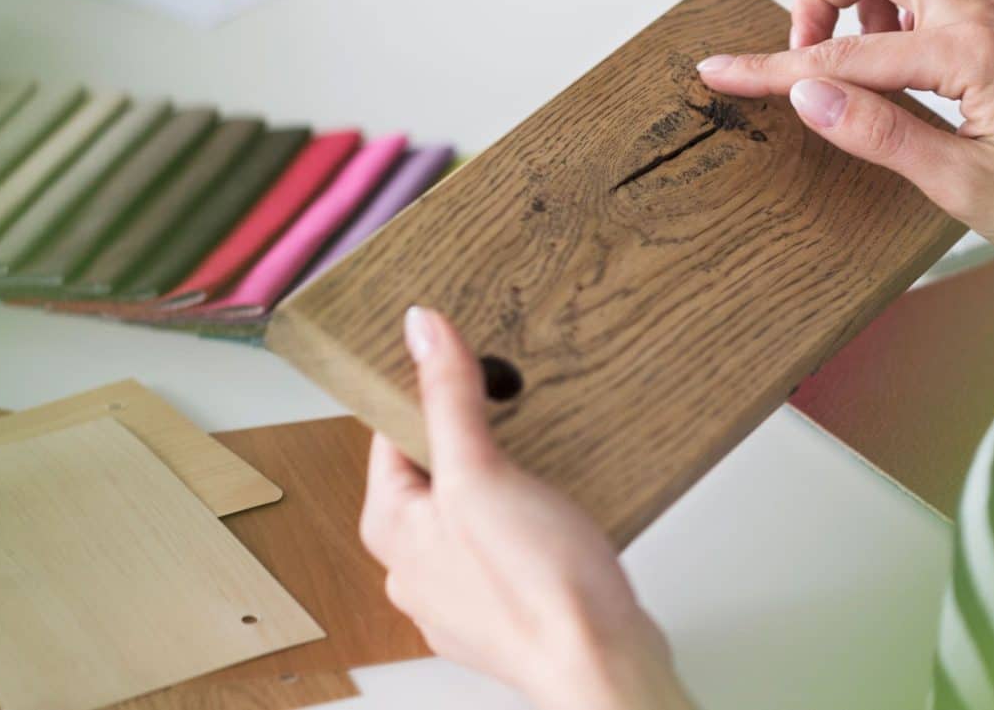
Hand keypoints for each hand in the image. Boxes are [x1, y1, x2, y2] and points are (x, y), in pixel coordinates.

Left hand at [360, 306, 694, 709]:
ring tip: (535, 456)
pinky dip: (526, 518)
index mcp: (391, 530)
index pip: (391, 436)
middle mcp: (416, 565)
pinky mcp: (508, 601)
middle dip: (469, 435)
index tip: (459, 364)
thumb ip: (448, 398)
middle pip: (433, 470)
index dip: (426, 393)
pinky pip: (505, 540)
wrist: (602, 664)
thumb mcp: (482, 472)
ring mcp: (462, 589)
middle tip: (505, 405)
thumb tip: (422, 329)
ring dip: (501, 477)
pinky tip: (553, 509)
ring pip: (471, 507)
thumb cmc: (536, 588)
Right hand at [697, 0, 993, 260]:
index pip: (843, 55)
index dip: (772, 66)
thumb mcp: (960, 184)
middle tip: (806, 53)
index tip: (721, 73)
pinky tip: (909, 43)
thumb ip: (878, 132)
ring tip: (864, 51)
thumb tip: (806, 96)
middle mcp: (989, 16)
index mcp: (970, 52)